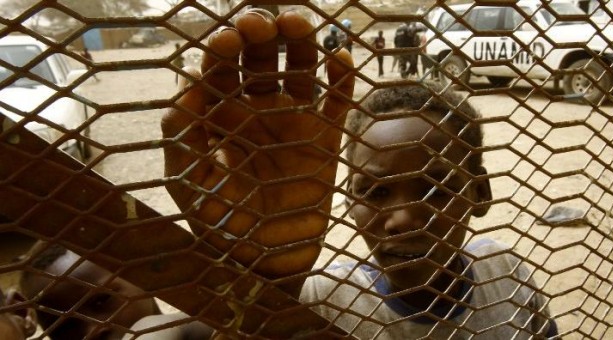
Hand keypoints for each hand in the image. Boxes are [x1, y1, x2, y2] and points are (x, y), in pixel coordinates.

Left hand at [162, 9, 354, 277]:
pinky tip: (340, 58)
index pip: (219, 67)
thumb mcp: (190, 185)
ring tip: (298, 24)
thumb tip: (187, 88)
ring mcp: (295, 119)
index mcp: (221, 114)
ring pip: (299, 67)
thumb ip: (181, 138)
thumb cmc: (223, 222)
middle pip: (260, 56)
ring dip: (300, 40)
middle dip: (259, 32)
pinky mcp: (327, 136)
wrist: (269, 258)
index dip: (222, 47)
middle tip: (262, 24)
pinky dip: (342, 77)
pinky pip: (338, 100)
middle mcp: (258, 108)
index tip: (229, 40)